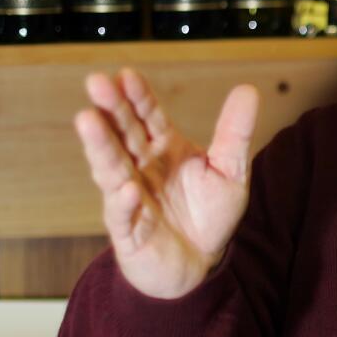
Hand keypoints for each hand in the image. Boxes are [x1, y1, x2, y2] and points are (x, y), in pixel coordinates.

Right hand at [74, 68, 259, 298]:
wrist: (200, 262)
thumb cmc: (209, 213)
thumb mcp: (231, 170)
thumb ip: (236, 133)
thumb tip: (249, 89)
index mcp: (164, 148)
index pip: (148, 116)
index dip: (138, 96)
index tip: (127, 74)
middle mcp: (141, 168)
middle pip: (124, 134)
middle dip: (111, 109)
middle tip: (97, 81)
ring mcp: (130, 197)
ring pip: (111, 168)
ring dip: (100, 145)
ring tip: (87, 119)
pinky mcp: (129, 231)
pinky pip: (123, 215)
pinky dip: (123, 203)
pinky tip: (126, 189)